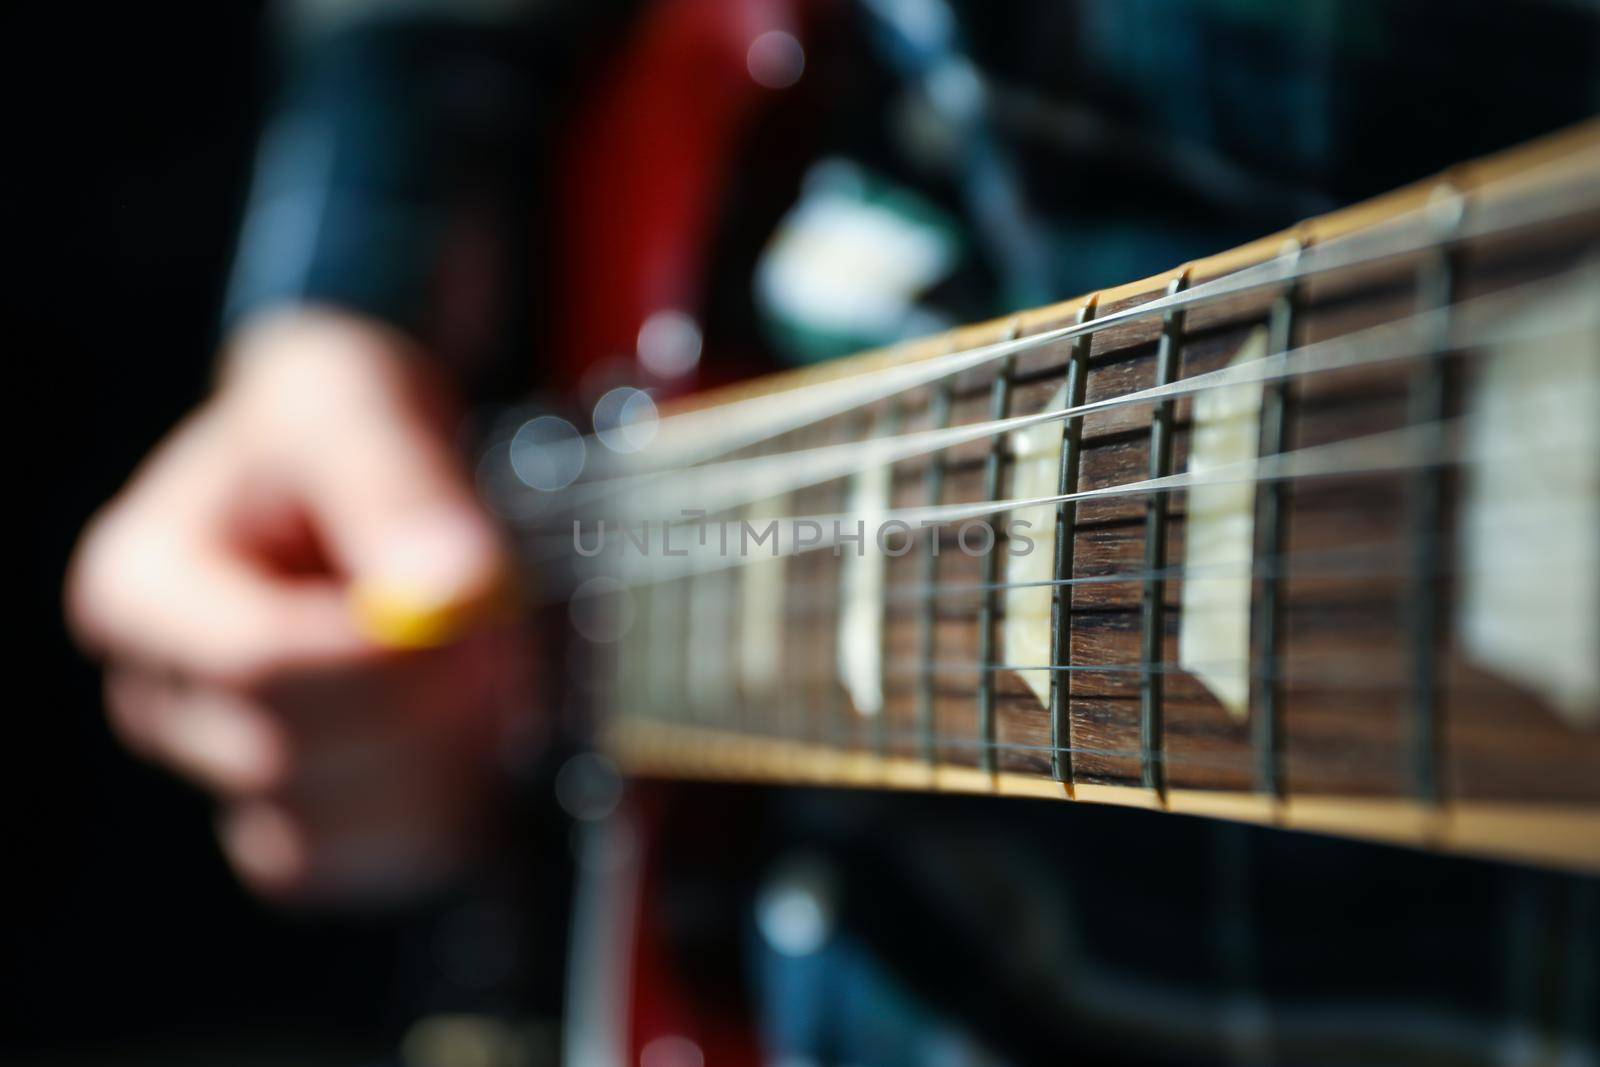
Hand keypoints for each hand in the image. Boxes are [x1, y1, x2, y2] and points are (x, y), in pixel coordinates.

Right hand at [67, 309, 525, 902]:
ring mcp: (232, 774)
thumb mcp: (358, 404)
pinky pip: (374, 868)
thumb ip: (397, 485)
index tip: (482, 610)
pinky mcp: (311, 821)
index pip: (251, 667)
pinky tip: (486, 732)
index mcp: (144, 588)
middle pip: (288, 765)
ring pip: (328, 843)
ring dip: (443, 767)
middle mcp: (167, 701)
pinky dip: (451, 814)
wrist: (358, 466)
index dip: (384, 659)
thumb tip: (454, 590)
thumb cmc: (336, 427)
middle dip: (425, 704)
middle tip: (504, 627)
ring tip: (490, 669)